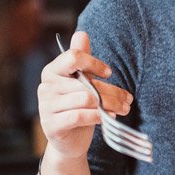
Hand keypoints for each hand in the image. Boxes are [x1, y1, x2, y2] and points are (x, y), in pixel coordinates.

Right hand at [37, 31, 132, 158]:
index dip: (94, 63)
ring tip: (123, 109)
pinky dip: (98, 116)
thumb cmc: (78, 108)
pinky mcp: (51, 125)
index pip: (73, 57)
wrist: (69, 141)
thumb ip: (82, 60)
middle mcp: (46, 86)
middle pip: (86, 82)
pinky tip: (109, 117)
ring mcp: (46, 106)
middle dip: (112, 91)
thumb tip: (82, 33)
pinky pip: (79, 116)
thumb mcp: (82, 82)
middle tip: (128, 99)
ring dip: (110, 104)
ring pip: (86, 99)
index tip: (109, 73)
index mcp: (52, 71)